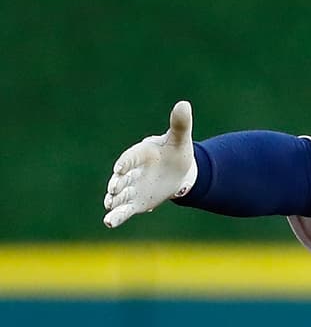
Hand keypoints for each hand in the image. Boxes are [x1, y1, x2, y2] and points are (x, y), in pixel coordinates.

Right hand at [103, 100, 197, 228]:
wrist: (178, 171)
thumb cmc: (177, 152)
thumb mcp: (180, 140)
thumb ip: (180, 125)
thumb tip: (184, 104)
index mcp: (140, 154)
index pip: (130, 158)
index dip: (125, 163)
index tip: (120, 169)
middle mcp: (131, 172)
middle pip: (121, 178)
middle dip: (117, 184)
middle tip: (113, 189)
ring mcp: (131, 188)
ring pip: (119, 196)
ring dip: (114, 201)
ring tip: (108, 208)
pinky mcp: (134, 202)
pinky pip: (123, 210)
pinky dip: (116, 216)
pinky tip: (109, 222)